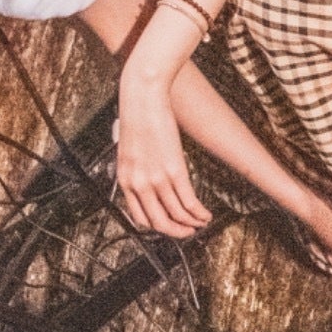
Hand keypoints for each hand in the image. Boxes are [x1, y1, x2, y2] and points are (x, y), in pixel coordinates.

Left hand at [114, 87, 211, 238]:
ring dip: (190, 224)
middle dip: (175, 232)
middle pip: (158, 222)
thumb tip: (151, 178)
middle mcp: (139, 183)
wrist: (142, 97)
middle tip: (187, 233)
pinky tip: (205, 213)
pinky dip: (198, 212)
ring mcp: (156, 178)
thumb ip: (138, 168)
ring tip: (200, 224)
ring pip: (175, 214)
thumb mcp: (130, 149)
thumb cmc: (137, 117)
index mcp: (126, 180)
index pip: (140, 217)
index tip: (169, 227)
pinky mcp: (174, 169)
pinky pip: (187, 200)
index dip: (157, 227)